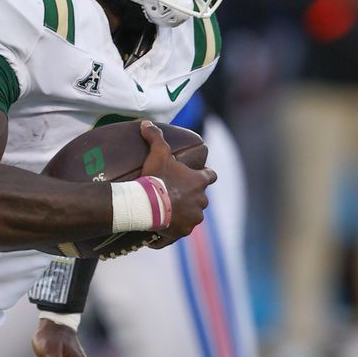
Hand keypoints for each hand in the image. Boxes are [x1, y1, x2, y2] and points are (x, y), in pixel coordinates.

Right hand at [139, 122, 214, 245]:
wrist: (147, 204)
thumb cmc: (156, 177)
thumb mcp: (156, 153)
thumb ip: (155, 136)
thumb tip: (146, 122)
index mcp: (199, 182)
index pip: (211, 176)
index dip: (205, 175)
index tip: (198, 175)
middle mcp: (201, 201)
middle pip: (200, 198)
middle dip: (190, 197)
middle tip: (173, 194)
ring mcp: (193, 219)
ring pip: (190, 216)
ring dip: (181, 214)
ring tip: (165, 213)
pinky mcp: (182, 232)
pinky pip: (176, 233)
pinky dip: (169, 232)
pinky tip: (158, 233)